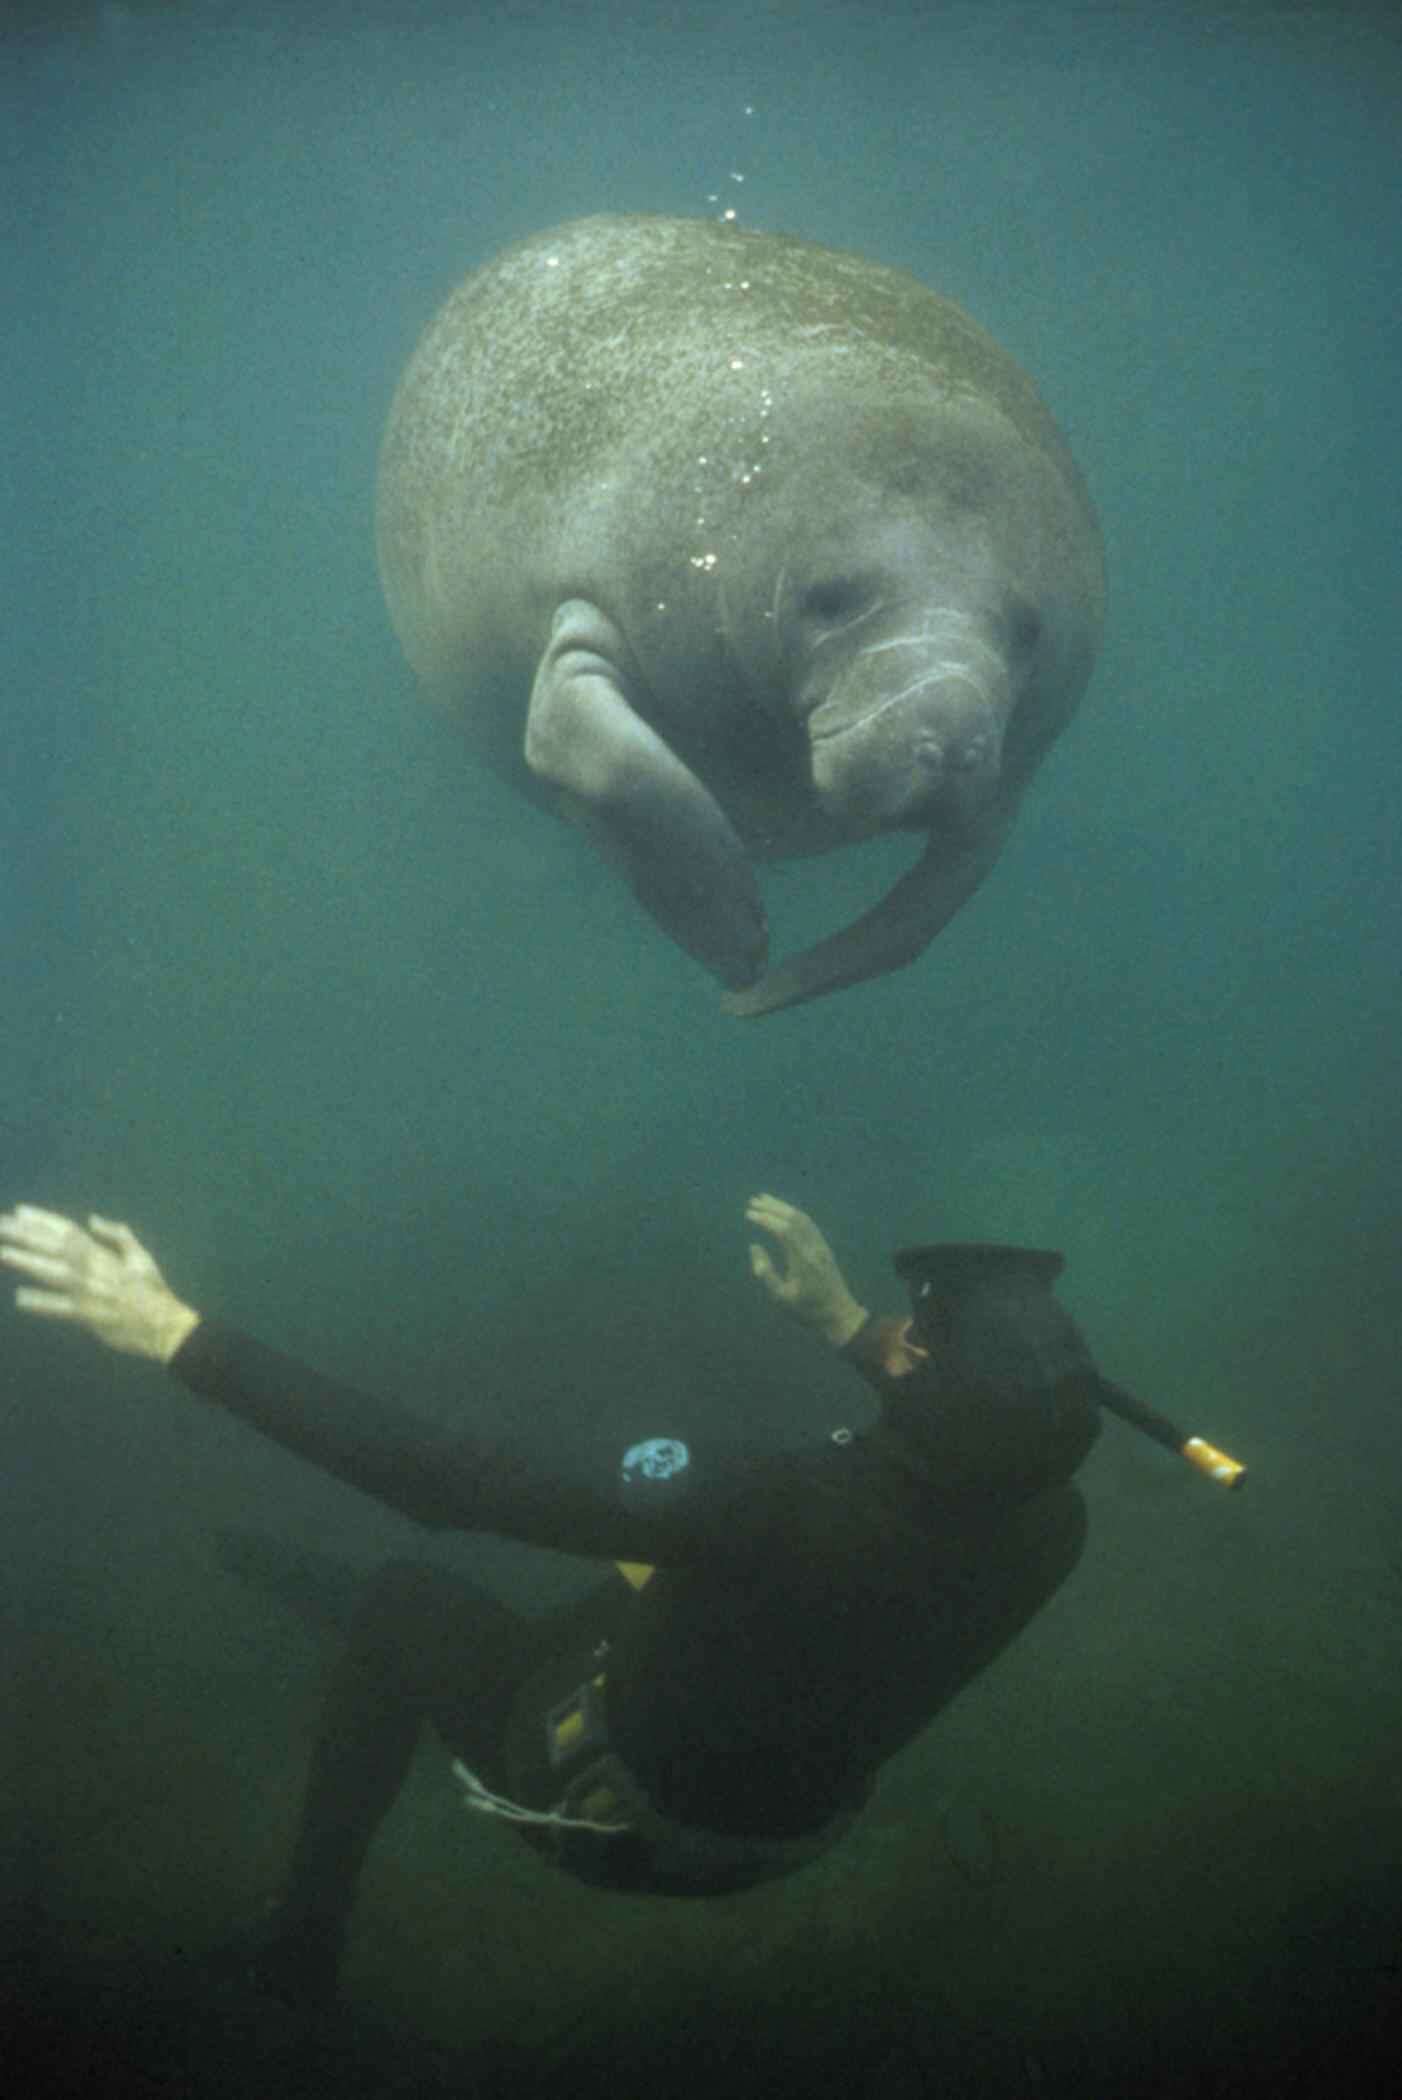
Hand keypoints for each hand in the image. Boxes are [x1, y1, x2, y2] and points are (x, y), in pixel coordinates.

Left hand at [0, 1205, 199, 1362]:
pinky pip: (59, 1308)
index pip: (67, 1231)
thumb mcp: (141, 1255)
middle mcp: (91, 1268)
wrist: (164, 1324)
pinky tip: (20, 1297)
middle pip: (51, 1247)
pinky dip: (41, 1302)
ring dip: (24, 1261)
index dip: (42, 1220)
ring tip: (1, 1252)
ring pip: (50, 1272)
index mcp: (102, 1253)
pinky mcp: (85, 1315)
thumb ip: (118, 1235)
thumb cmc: (152, 1289)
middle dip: (23, 1235)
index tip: (18, 1212)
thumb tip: (92, 1219)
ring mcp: (87, 1292)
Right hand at [744, 1192, 867, 1348]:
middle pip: (794, 1219)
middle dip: (773, 1207)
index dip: (766, 1219)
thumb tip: (754, 1246)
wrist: (839, 1315)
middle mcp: (814, 1248)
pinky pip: (809, 1224)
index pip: (784, 1230)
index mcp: (803, 1260)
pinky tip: (784, 1213)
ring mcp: (821, 1247)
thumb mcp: (781, 1297)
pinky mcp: (824, 1248)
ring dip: (783, 1207)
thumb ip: (765, 1272)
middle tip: (753, 1200)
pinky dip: (794, 1214)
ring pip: (803, 1219)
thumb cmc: (807, 1310)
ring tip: (765, 1200)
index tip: (749, 1214)